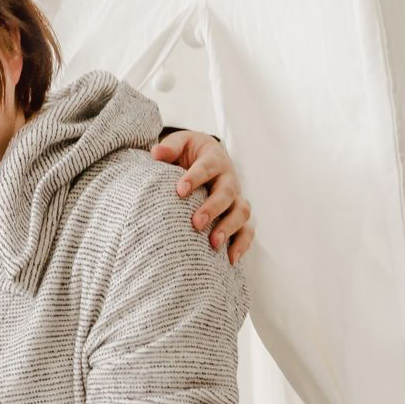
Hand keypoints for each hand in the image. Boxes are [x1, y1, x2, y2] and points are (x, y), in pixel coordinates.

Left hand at [152, 130, 253, 262]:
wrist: (206, 157)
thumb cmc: (189, 152)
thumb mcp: (180, 143)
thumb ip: (169, 148)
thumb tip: (157, 153)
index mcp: (214, 159)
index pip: (206, 167)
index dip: (194, 178)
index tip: (179, 191)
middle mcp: (229, 179)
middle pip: (227, 192)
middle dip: (212, 208)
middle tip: (195, 223)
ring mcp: (236, 198)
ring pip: (241, 212)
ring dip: (229, 228)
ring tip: (213, 244)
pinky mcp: (239, 215)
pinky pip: (247, 230)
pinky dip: (242, 244)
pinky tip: (230, 260)